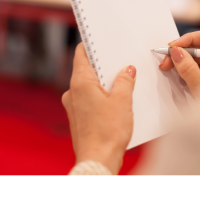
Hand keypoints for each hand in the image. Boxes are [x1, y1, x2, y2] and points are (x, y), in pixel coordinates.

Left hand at [62, 43, 136, 174]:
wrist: (98, 161)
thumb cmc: (107, 132)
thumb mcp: (122, 101)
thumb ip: (124, 80)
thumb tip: (127, 70)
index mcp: (80, 83)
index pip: (81, 54)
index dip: (91, 44)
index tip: (102, 39)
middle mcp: (72, 92)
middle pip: (87, 69)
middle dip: (104, 65)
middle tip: (121, 61)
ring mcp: (73, 106)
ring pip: (90, 86)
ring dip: (105, 83)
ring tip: (124, 83)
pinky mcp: (79, 118)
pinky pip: (90, 99)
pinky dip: (102, 97)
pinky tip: (117, 102)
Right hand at [159, 29, 199, 97]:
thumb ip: (189, 70)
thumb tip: (176, 52)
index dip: (189, 39)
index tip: (173, 46)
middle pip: (197, 47)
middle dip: (179, 51)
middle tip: (164, 60)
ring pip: (191, 58)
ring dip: (176, 61)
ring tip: (165, 68)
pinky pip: (189, 69)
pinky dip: (178, 70)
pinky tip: (171, 74)